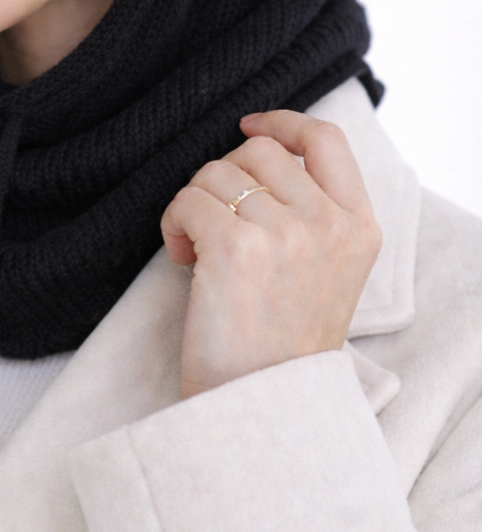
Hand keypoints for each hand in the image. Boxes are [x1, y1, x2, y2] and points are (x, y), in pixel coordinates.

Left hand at [160, 110, 381, 400]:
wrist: (262, 409)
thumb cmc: (280, 345)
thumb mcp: (326, 272)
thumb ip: (312, 213)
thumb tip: (260, 148)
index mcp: (359, 227)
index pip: (327, 139)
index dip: (283, 122)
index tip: (249, 125)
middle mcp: (328, 224)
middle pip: (258, 152)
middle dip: (224, 179)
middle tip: (215, 226)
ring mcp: (286, 234)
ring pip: (216, 171)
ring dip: (194, 203)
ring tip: (198, 251)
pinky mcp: (236, 248)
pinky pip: (187, 200)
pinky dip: (172, 224)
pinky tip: (182, 259)